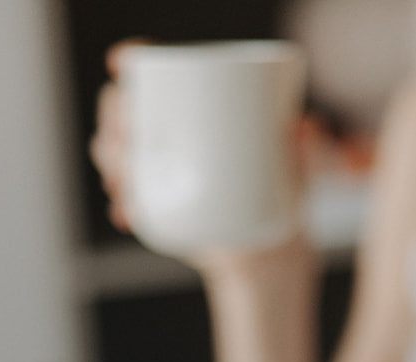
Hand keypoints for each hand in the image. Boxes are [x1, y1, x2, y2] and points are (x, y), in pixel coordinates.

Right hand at [88, 42, 315, 261]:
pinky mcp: (156, 206)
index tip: (123, 62)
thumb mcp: (298, 165)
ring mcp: (159, 168)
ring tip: (125, 182)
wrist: (271, 249)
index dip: (133, 58)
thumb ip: (303, 146)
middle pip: (124, 107)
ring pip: (116, 151)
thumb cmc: (284, 193)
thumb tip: (304, 128)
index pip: (155, 69)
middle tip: (127, 138)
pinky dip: (124, 205)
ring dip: (112, 162)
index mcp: (199, 103)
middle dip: (114, 118)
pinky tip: (127, 213)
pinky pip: (126, 198)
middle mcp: (172, 130)